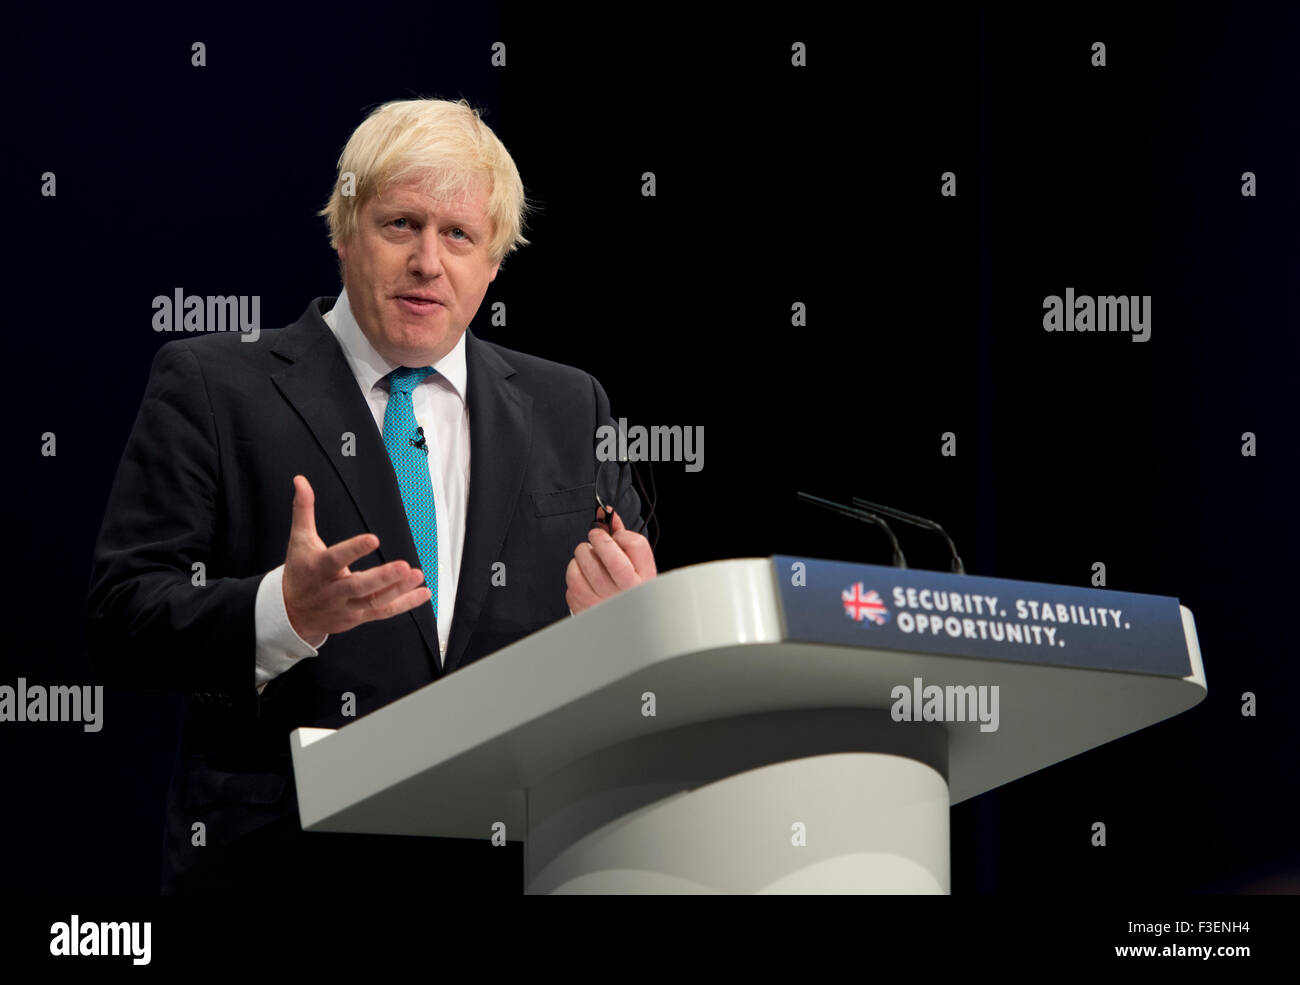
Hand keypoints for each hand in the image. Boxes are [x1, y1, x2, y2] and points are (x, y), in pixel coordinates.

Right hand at [282, 475, 430, 640]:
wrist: (291, 613)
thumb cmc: (299, 572)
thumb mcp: (299, 540)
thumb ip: (304, 509)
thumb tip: (301, 481)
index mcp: (318, 569)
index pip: (336, 559)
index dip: (354, 550)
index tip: (373, 539)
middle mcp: (332, 590)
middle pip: (358, 586)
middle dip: (383, 577)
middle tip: (404, 566)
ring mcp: (346, 606)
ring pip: (374, 600)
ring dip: (398, 590)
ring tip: (417, 576)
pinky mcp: (359, 617)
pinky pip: (384, 611)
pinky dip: (405, 604)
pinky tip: (422, 593)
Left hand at [565, 508, 656, 612]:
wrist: (628, 619)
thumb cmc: (634, 588)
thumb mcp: (640, 564)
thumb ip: (626, 538)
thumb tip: (608, 514)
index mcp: (638, 579)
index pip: (623, 548)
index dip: (609, 536)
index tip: (604, 533)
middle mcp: (620, 593)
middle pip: (595, 556)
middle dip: (592, 542)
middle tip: (595, 542)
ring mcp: (599, 603)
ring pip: (577, 568)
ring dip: (581, 557)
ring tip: (591, 561)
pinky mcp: (582, 608)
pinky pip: (570, 582)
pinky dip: (575, 574)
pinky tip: (586, 577)